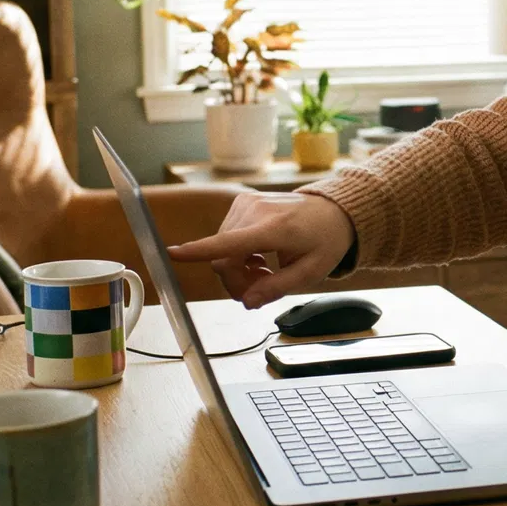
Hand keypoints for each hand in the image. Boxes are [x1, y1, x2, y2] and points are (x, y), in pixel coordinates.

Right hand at [167, 192, 354, 308]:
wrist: (333, 211)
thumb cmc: (325, 241)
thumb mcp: (311, 272)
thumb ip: (277, 287)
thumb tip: (248, 301)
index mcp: (274, 228)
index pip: (230, 243)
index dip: (199, 252)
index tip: (172, 254)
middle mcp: (255, 211)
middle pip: (223, 260)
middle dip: (236, 282)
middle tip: (260, 290)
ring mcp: (246, 204)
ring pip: (222, 252)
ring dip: (239, 270)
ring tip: (265, 271)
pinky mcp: (242, 204)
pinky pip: (226, 239)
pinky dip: (238, 255)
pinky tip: (259, 258)